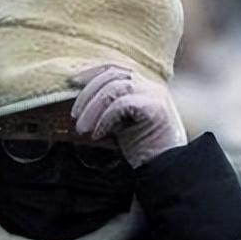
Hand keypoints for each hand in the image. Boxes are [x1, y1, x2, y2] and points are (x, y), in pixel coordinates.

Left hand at [69, 64, 186, 167]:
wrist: (169, 170)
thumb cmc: (145, 151)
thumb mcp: (123, 124)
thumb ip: (109, 109)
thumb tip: (81, 103)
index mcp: (145, 87)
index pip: (116, 69)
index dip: (91, 72)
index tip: (71, 82)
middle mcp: (152, 86)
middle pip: (113, 74)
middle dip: (87, 93)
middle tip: (74, 116)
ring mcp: (155, 95)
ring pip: (115, 87)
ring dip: (92, 108)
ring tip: (82, 128)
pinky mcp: (156, 108)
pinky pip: (122, 104)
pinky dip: (105, 118)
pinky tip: (99, 134)